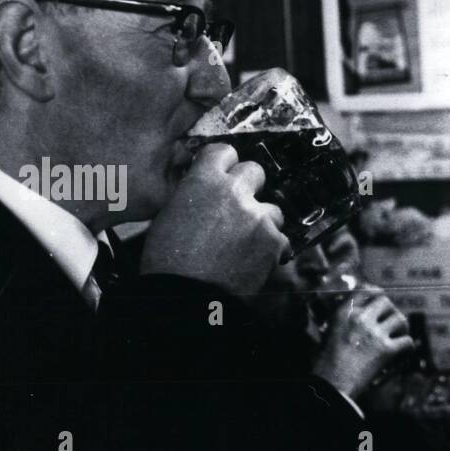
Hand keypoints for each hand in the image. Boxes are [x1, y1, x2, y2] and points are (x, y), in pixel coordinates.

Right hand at [140, 143, 288, 296]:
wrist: (186, 298)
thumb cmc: (168, 262)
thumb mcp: (168, 215)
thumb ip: (192, 194)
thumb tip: (202, 190)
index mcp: (204, 180)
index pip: (225, 152)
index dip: (225, 164)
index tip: (225, 174)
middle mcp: (235, 192)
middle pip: (254, 172)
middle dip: (248, 187)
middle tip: (238, 207)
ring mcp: (258, 216)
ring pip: (272, 208)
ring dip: (262, 221)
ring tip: (245, 242)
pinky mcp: (274, 242)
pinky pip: (281, 238)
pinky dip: (272, 249)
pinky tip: (256, 260)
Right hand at [310, 284, 412, 398]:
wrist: (331, 385)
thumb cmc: (324, 365)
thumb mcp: (325, 336)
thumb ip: (337, 324)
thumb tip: (346, 322)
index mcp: (344, 314)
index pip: (365, 291)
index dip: (375, 293)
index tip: (379, 298)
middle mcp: (361, 319)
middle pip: (385, 302)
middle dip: (390, 310)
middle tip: (390, 320)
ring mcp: (375, 334)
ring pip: (400, 319)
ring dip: (402, 326)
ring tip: (399, 334)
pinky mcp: (386, 351)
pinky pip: (407, 342)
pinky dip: (408, 347)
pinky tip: (404, 351)